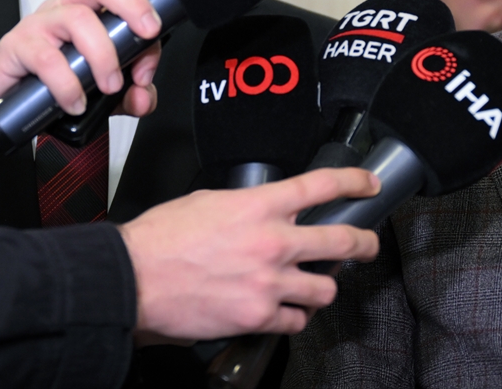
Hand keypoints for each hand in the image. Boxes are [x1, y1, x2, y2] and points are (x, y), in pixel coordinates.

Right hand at [0, 0, 161, 130]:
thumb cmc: (46, 85)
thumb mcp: (97, 91)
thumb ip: (128, 94)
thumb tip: (144, 98)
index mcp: (84, 10)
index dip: (142, 10)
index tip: (153, 39)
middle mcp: (61, 10)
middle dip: (130, 4)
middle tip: (146, 36)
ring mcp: (37, 25)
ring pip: (77, 19)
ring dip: (103, 56)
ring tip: (109, 87)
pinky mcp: (15, 47)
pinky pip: (46, 58)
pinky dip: (68, 84)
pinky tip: (75, 102)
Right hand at [118, 167, 380, 341]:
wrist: (133, 278)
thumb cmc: (160, 239)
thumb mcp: (208, 201)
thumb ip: (246, 206)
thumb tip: (262, 210)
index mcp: (259, 205)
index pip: (321, 186)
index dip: (354, 182)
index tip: (368, 185)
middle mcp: (272, 242)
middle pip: (342, 240)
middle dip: (363, 243)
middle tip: (368, 244)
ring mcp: (269, 282)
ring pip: (325, 287)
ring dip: (323, 286)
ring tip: (316, 285)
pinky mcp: (258, 315)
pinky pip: (296, 320)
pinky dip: (295, 317)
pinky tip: (287, 311)